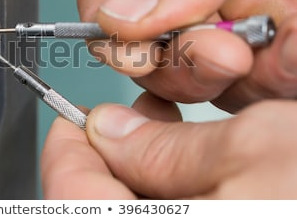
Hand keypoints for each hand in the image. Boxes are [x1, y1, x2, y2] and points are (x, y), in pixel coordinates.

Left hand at [42, 93, 296, 198]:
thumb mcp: (258, 154)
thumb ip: (165, 148)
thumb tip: (108, 131)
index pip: (69, 193)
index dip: (67, 147)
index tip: (74, 117)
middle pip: (104, 203)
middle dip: (115, 154)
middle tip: (134, 115)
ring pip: (148, 205)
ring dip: (153, 168)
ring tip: (174, 129)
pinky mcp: (237, 216)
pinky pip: (189, 208)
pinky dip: (185, 188)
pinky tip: (206, 162)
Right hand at [78, 0, 296, 110]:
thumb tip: (120, 15)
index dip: (107, 20)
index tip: (131, 42)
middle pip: (145, 46)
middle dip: (175, 60)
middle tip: (220, 50)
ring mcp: (233, 21)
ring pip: (196, 76)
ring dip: (232, 76)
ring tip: (278, 48)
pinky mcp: (274, 52)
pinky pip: (255, 86)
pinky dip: (277, 78)